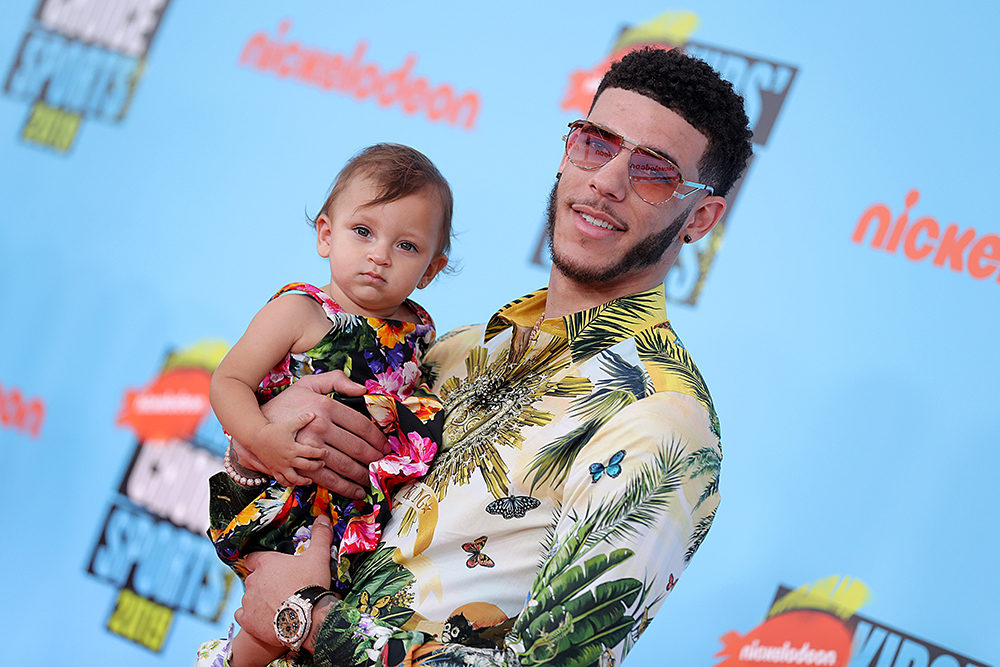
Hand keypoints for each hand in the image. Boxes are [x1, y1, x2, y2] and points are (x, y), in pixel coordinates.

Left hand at [234, 515, 335, 644]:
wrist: (308, 619)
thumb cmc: (311, 584)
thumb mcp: (319, 556)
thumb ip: (320, 536)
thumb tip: (323, 517)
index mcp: (266, 563)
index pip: (254, 558)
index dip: (263, 563)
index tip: (274, 569)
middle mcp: (253, 580)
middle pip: (254, 578)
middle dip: (264, 583)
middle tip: (282, 589)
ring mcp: (248, 601)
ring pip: (249, 597)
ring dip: (259, 600)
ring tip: (277, 606)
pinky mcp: (247, 620)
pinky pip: (243, 615)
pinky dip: (252, 617)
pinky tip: (264, 619)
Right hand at [251, 414, 326, 486]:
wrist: (256, 437)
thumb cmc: (273, 430)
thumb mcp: (289, 425)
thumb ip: (301, 420)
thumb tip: (313, 414)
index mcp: (293, 448)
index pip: (311, 453)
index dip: (320, 453)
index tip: (325, 452)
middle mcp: (288, 459)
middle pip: (306, 466)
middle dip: (316, 466)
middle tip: (322, 464)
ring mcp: (281, 467)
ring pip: (294, 479)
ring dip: (303, 481)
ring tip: (310, 480)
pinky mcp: (274, 470)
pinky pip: (282, 481)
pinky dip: (289, 484)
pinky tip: (294, 483)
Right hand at [261, 371, 389, 498]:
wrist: (255, 424)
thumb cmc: (287, 403)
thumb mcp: (310, 383)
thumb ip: (337, 380)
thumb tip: (362, 389)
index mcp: (326, 407)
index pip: (361, 426)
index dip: (378, 438)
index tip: (385, 446)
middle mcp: (319, 427)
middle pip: (356, 448)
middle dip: (374, 459)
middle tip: (384, 464)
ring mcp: (309, 448)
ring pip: (344, 465)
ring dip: (362, 475)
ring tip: (373, 479)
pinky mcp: (300, 464)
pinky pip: (327, 479)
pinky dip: (344, 487)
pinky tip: (355, 490)